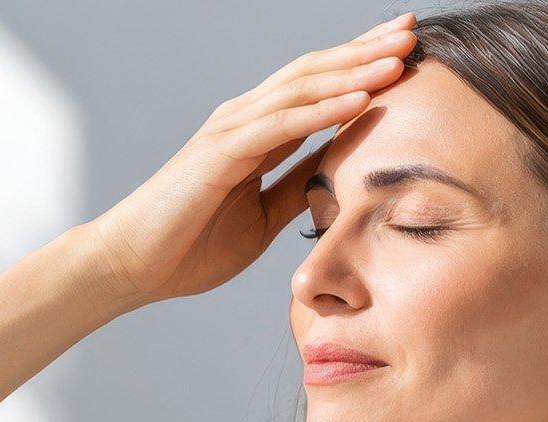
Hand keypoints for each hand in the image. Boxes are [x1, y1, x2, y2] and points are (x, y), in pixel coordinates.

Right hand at [84, 12, 416, 307]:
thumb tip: (337, 172)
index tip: (406, 50)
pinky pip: (282, 125)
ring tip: (400, 56)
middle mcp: (245, 118)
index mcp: (256, 131)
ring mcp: (231, 129)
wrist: (133, 266)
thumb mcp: (262, 218)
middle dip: (366, 50)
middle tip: (414, 30)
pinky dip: (323, 110)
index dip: (360, 64)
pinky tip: (360, 99)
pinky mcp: (221, 152)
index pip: (318, 86)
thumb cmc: (190, 246)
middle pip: (315, 71)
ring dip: (354, 70)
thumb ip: (295, 188)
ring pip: (303, 87)